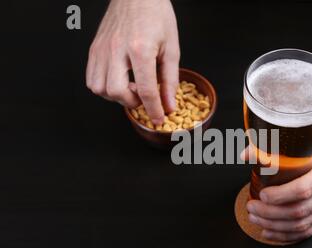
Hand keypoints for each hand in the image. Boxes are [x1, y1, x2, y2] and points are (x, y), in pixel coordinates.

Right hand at [86, 0, 179, 124]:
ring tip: (130, 88)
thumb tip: (169, 105)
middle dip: (131, 102)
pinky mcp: (94, 48)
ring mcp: (102, 49)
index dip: (154, 109)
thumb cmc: (156, 15)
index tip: (159, 118)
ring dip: (115, 96)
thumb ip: (170, 80)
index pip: (146, 90)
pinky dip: (103, 87)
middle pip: (116, 92)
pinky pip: (91, 78)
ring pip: (98, 88)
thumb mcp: (171, 48)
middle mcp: (116, 49)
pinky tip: (118, 81)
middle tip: (143, 98)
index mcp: (140, 49)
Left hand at [245, 112, 311, 241]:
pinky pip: (309, 229)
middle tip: (252, 208)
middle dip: (270, 214)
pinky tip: (271, 232)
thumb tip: (247, 154)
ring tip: (256, 219)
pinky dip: (287, 235)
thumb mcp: (309, 136)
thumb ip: (278, 144)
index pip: (303, 190)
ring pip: (302, 224)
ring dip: (275, 226)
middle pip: (299, 211)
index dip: (279, 196)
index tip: (262, 195)